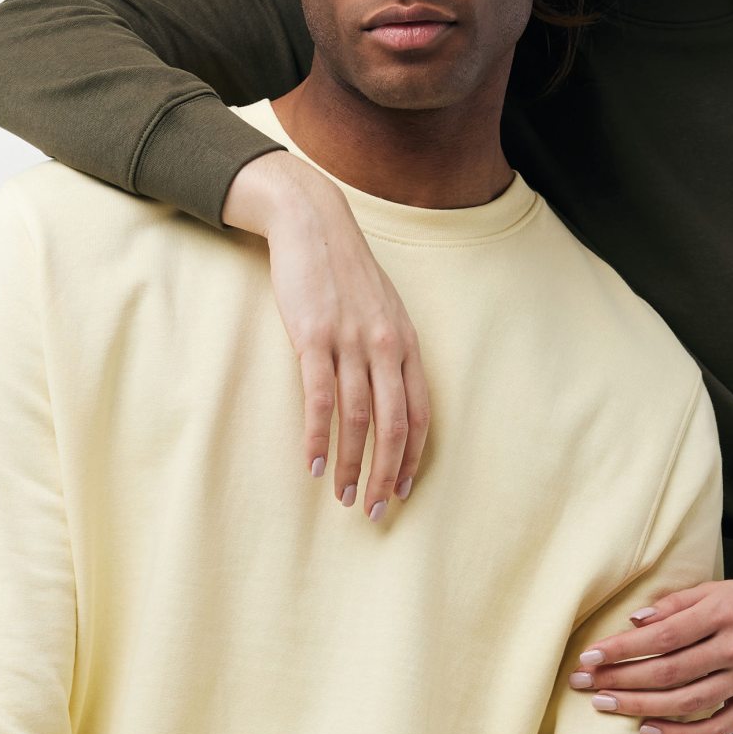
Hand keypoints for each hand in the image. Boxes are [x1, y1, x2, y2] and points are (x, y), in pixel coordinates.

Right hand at [222, 149, 429, 516]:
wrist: (312, 222)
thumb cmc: (344, 271)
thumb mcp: (382, 309)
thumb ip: (389, 350)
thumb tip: (389, 396)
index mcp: (405, 343)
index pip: (420, 413)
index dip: (412, 457)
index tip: (402, 490)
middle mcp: (385, 346)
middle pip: (394, 425)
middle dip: (386, 474)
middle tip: (375, 511)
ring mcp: (350, 341)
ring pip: (358, 419)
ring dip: (351, 464)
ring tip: (343, 495)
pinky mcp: (314, 337)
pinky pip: (321, 398)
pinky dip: (319, 436)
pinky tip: (315, 463)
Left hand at [570, 577, 732, 733]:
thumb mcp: (719, 590)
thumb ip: (676, 604)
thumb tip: (634, 621)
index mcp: (723, 612)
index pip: (661, 636)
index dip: (622, 649)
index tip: (590, 657)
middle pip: (668, 671)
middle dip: (620, 680)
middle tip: (585, 684)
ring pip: (686, 701)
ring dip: (640, 706)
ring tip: (606, 705)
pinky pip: (716, 727)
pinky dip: (681, 733)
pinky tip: (649, 730)